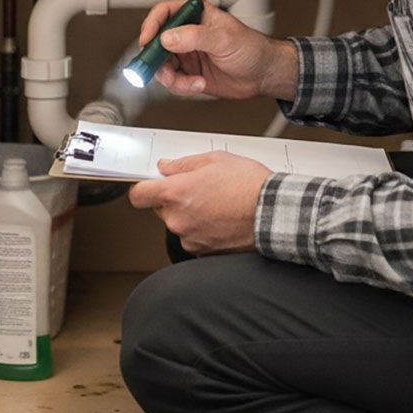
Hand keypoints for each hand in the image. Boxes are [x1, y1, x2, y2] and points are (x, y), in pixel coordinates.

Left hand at [128, 151, 270, 254]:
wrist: (273, 214)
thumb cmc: (250, 186)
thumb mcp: (216, 160)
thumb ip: (184, 164)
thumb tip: (168, 167)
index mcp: (176, 193)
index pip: (139, 195)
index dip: (144, 188)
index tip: (150, 184)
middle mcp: (178, 219)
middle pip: (160, 208)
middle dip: (174, 198)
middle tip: (199, 188)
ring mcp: (190, 238)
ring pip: (179, 223)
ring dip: (190, 214)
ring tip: (216, 203)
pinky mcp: (203, 252)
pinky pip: (194, 237)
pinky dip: (203, 229)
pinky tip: (222, 218)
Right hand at [137, 0, 297, 101]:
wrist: (264, 75)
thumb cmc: (252, 48)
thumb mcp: (224, 38)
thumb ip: (195, 37)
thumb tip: (168, 38)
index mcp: (196, 15)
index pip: (164, 12)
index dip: (152, 25)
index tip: (148, 40)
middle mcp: (188, 34)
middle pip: (157, 42)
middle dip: (156, 59)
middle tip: (158, 69)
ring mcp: (188, 54)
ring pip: (162, 65)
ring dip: (170, 77)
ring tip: (187, 81)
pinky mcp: (190, 73)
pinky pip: (173, 81)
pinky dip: (181, 86)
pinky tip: (198, 84)